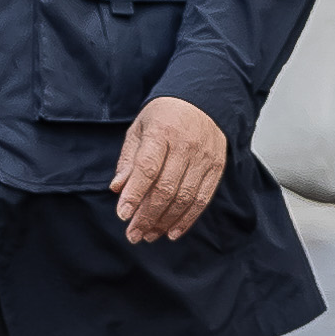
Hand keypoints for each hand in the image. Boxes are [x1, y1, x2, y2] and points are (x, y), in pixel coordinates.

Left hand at [110, 96, 229, 242]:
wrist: (203, 101)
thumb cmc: (165, 116)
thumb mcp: (140, 128)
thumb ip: (128, 159)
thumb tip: (118, 189)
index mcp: (162, 131)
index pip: (147, 168)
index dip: (135, 194)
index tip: (123, 215)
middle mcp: (186, 145)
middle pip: (166, 188)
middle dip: (147, 216)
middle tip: (133, 234)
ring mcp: (204, 158)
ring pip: (185, 197)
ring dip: (165, 221)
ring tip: (149, 235)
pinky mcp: (216, 168)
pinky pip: (202, 199)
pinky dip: (187, 219)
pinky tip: (172, 231)